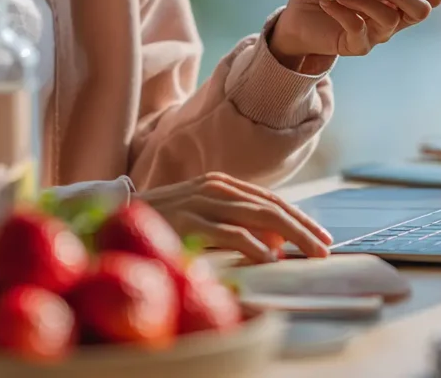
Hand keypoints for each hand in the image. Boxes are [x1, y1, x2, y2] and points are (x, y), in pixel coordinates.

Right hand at [136, 172, 332, 262]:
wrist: (114, 213)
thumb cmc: (163, 220)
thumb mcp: (203, 217)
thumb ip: (236, 224)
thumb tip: (274, 244)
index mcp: (221, 185)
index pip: (270, 200)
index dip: (300, 217)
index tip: (322, 235)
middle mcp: (216, 188)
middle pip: (271, 207)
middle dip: (303, 227)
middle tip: (326, 247)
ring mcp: (202, 201)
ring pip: (258, 216)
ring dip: (290, 235)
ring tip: (310, 252)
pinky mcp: (188, 219)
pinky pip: (228, 232)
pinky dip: (253, 244)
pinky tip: (270, 256)